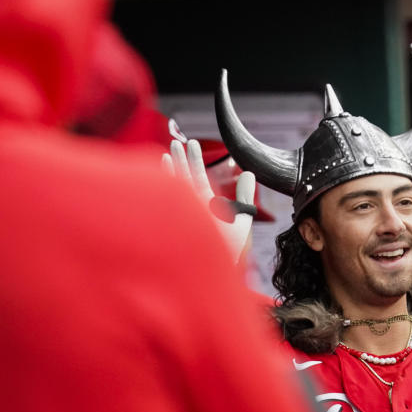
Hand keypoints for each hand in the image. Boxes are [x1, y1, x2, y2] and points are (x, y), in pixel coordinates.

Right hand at [162, 139, 255, 261]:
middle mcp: (190, 206)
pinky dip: (166, 180)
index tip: (192, 143)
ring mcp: (181, 212)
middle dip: (182, 159)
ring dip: (173, 165)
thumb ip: (244, 196)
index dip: (195, 160)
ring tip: (170, 147)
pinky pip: (169, 196)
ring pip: (175, 184)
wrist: (217, 270)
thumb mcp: (242, 218)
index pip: (197, 178)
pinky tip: (162, 163)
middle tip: (180, 141)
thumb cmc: (228, 250)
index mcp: (203, 205)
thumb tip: (249, 172)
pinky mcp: (175, 218)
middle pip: (184, 177)